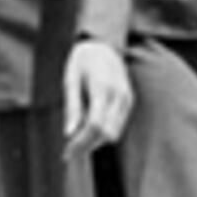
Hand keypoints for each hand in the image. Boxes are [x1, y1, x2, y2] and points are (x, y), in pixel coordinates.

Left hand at [59, 39, 131, 155]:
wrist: (103, 44)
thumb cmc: (82, 61)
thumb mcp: (70, 80)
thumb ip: (71, 107)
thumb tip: (68, 134)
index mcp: (102, 88)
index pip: (95, 125)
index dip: (81, 142)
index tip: (67, 151)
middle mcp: (119, 96)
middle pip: (106, 133)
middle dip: (88, 145)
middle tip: (70, 151)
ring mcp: (126, 99)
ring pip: (114, 133)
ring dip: (96, 140)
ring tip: (77, 139)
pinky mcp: (129, 101)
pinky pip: (118, 125)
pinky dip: (104, 131)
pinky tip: (89, 128)